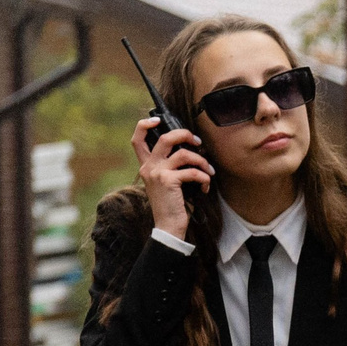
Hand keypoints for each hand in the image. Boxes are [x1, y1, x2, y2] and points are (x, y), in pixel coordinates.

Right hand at [131, 116, 210, 238]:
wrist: (168, 226)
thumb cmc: (172, 204)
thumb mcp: (167, 182)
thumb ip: (171, 166)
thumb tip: (191, 149)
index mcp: (146, 165)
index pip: (137, 139)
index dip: (145, 124)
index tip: (159, 120)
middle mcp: (148, 166)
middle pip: (165, 138)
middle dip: (184, 135)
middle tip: (197, 142)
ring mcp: (157, 173)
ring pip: (183, 154)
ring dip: (202, 161)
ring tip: (209, 171)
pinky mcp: (168, 181)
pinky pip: (192, 172)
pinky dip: (204, 178)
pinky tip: (206, 188)